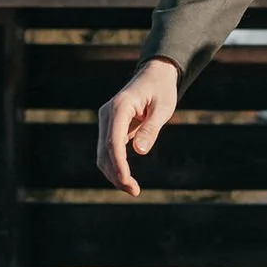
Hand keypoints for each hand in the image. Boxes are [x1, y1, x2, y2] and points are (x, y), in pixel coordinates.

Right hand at [97, 56, 180, 195]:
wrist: (155, 75)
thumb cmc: (161, 90)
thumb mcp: (163, 107)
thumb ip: (151, 128)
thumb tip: (140, 151)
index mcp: (120, 107)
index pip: (113, 141)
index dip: (118, 164)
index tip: (127, 182)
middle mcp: (107, 114)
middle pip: (104, 150)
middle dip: (116, 173)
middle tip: (134, 191)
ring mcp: (106, 120)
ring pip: (102, 153)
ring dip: (113, 172)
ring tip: (132, 189)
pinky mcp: (109, 126)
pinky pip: (108, 149)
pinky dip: (114, 165)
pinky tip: (126, 178)